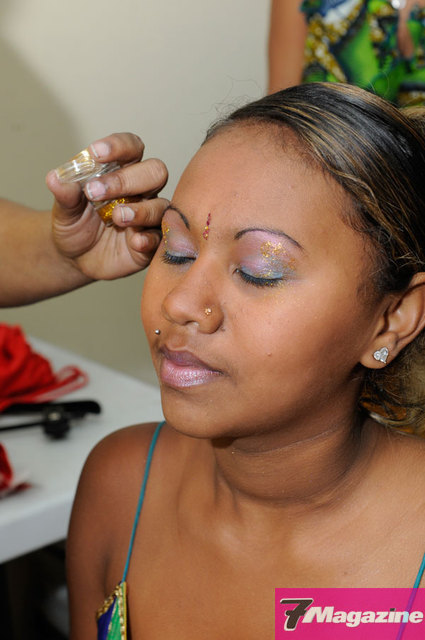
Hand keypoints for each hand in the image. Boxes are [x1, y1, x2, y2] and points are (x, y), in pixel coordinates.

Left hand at [46, 133, 167, 279]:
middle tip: (97, 192)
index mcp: (121, 171)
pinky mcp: (152, 242)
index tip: (96, 153)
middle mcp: (141, 191)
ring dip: (140, 209)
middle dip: (128, 179)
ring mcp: (149, 216)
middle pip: (155, 172)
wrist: (75, 258)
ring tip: (116, 217)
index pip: (131, 148)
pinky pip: (161, 238)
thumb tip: (55, 178)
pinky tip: (135, 241)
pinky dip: (150, 238)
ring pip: (161, 205)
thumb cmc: (75, 225)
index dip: (118, 146)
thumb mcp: (65, 210)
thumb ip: (65, 194)